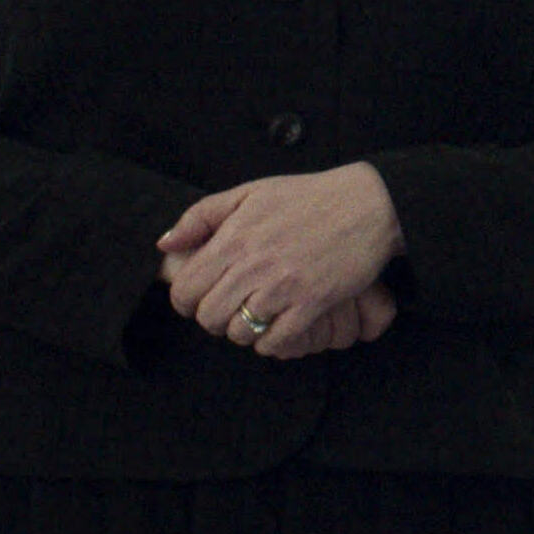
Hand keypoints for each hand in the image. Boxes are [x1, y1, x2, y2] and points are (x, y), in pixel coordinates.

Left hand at [157, 161, 403, 351]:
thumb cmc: (309, 197)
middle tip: (231, 308)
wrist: (368, 204)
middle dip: (214, 318)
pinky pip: (275, 340)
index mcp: (233, 239)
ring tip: (256, 315)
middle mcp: (253, 265)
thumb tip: (165, 244)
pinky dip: (272, 340)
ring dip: (244, 330)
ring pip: (239, 332)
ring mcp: (283, 287)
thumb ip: (201, 216)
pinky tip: (279, 323)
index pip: (185, 289)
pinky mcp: (312, 303)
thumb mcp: (250, 193)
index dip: (186, 301)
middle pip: (209, 317)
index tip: (200, 298)